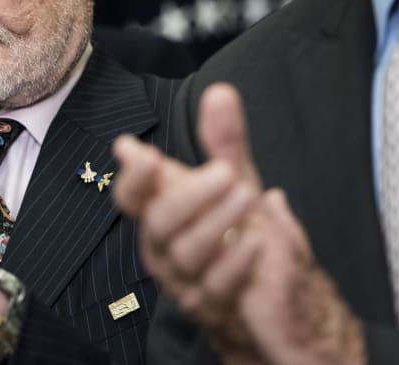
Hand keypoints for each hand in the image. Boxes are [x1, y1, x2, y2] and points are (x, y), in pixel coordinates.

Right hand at [114, 84, 262, 358]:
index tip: (139, 151)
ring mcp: (184, 279)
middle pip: (158, 223)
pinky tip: (256, 241)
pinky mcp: (210, 306)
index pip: (132, 197)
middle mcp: (164, 247)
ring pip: (185, 253)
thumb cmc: (239, 229)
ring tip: (249, 195)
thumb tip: (220, 91)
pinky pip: (214, 287)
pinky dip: (234, 262)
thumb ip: (225, 141)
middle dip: (190, 195)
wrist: (267, 290)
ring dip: (217, 222)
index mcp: (160, 212)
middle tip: (227, 172)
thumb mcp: (237, 182)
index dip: (133, 177)